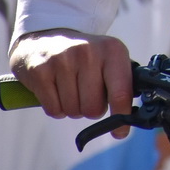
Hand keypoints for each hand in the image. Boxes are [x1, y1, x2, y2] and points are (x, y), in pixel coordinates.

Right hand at [10, 30, 133, 135]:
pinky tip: (55, 89)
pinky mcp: (40, 71)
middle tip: (86, 94)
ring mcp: (63, 60)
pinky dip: (55, 107)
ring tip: (70, 88)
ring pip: (73, 111)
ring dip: (72, 107)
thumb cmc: (84, 56)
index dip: (121, 116)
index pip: (121, 92)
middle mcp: (89, 52)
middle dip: (90, 109)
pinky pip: (54, 109)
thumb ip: (122, 84)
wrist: (44, 37)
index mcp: (113, 50)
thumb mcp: (108, 59)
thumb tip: (128, 119)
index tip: (119, 132)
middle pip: (93, 109)